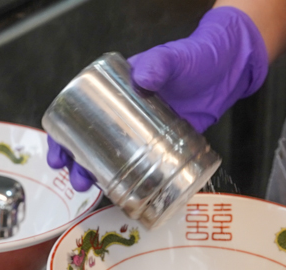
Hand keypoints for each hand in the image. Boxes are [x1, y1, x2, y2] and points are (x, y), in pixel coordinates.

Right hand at [47, 6, 267, 190]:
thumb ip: (159, 64)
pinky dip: (134, 182)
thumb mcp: (173, 59)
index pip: (79, 112)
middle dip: (79, 164)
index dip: (63, 135)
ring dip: (101, 177)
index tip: (58, 153)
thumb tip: (142, 77)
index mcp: (116, 90)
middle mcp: (126, 113)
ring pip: (115, 157)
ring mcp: (146, 132)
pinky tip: (126, 196)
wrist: (227, 70)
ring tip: (94, 192)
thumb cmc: (195, 58)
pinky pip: (146, 167)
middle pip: (91, 141)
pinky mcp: (167, 146)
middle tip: (78, 181)